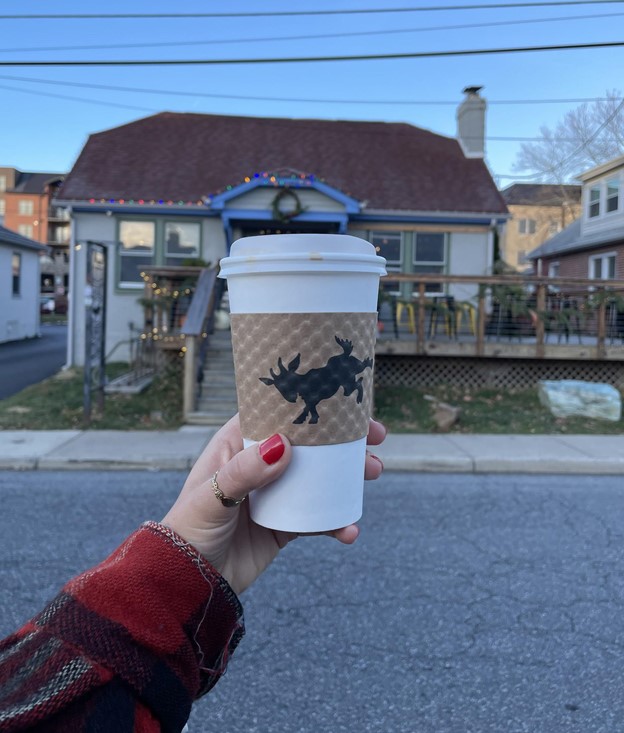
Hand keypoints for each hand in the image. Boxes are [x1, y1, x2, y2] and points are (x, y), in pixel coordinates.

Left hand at [162, 415, 385, 594]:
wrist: (187, 585)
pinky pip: (318, 518)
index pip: (276, 415)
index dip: (310, 406)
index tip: (345, 406)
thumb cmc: (189, 531)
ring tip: (373, 474)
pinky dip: (337, 521)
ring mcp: (275, 495)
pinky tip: (349, 530)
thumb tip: (283, 444)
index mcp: (236, 446)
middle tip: (374, 439)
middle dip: (342, 440)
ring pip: (319, 477)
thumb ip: (244, 472)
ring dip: (348, 474)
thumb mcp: (211, 497)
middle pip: (308, 444)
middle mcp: (259, 465)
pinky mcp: (285, 525)